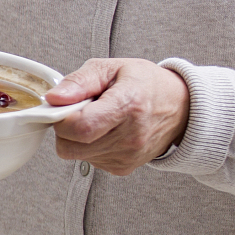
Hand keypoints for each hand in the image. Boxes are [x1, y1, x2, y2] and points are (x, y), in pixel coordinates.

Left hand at [46, 58, 190, 176]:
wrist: (181, 107)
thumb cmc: (146, 84)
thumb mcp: (112, 68)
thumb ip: (80, 82)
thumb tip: (54, 98)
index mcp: (128, 106)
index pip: (81, 127)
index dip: (61, 117)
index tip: (62, 106)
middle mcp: (130, 136)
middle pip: (71, 146)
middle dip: (64, 128)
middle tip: (79, 111)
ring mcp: (128, 155)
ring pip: (76, 155)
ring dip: (77, 138)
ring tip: (98, 118)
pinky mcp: (124, 167)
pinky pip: (88, 161)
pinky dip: (89, 147)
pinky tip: (105, 131)